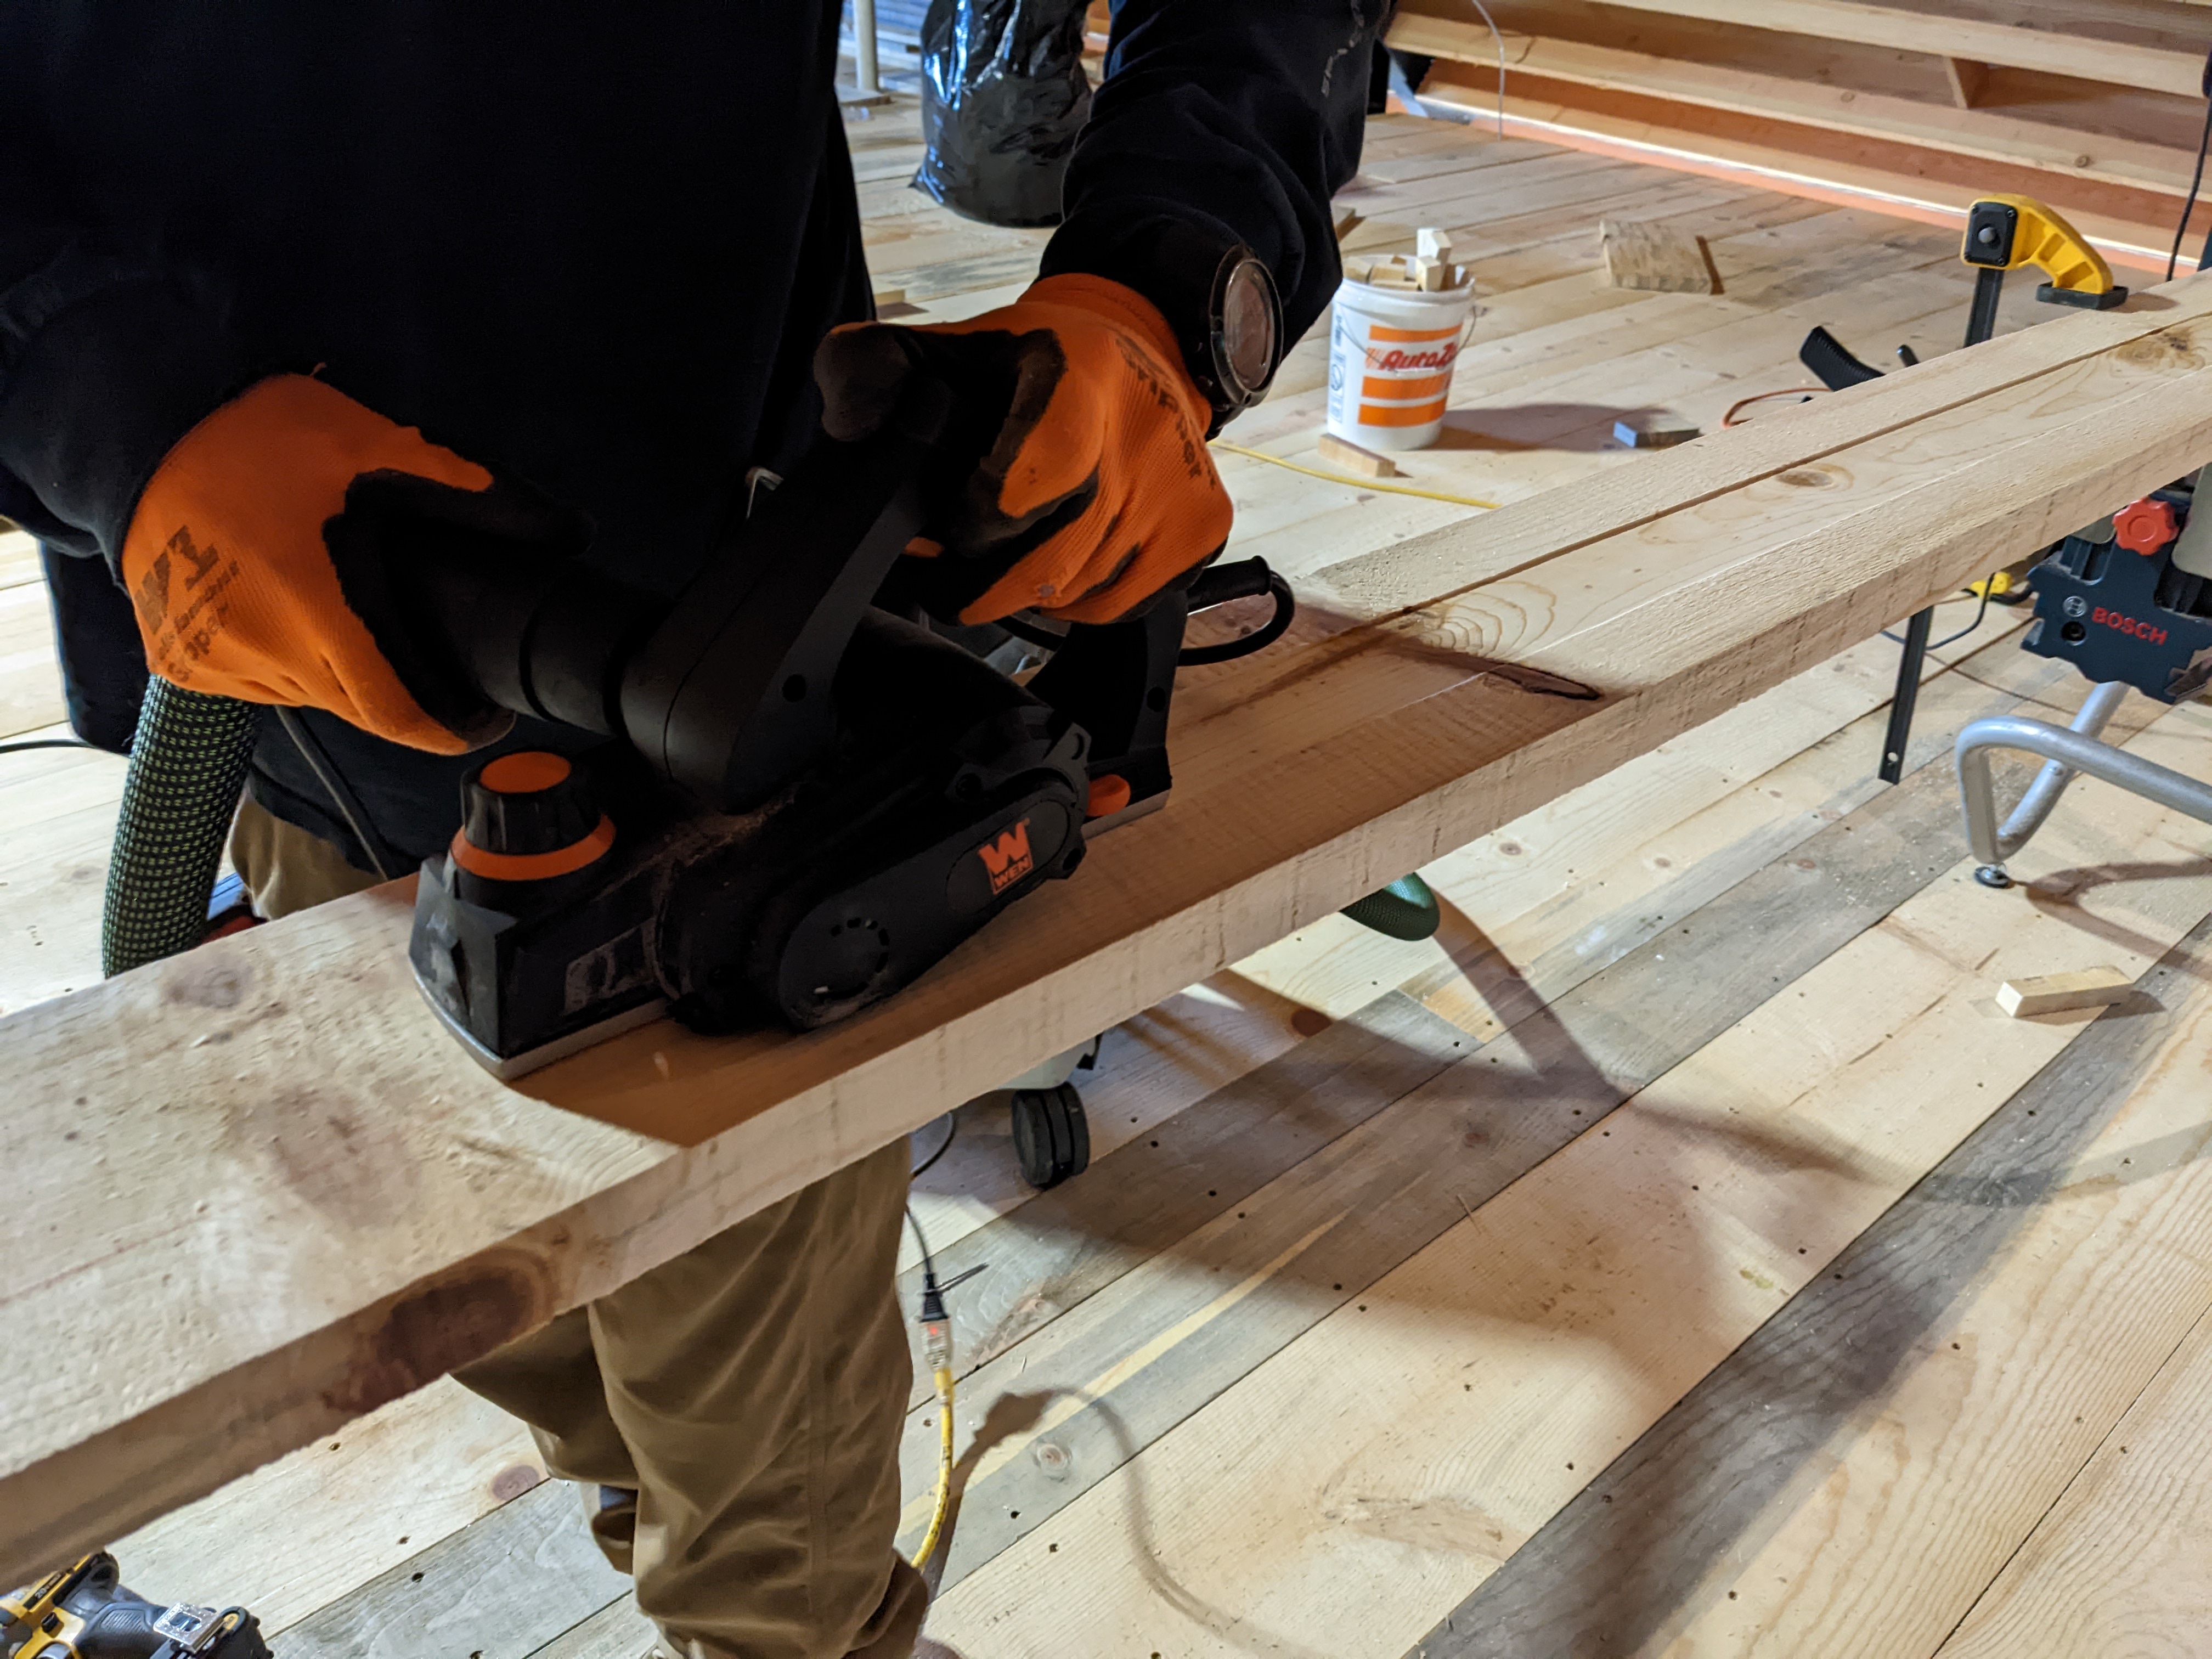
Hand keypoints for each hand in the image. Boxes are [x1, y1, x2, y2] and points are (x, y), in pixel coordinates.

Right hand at [121, 374, 582, 752]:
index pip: (403, 717)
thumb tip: (572, 532)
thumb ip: (482, 496)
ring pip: (310, 698)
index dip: (454, 729)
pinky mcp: (178, 662)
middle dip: (406, 693)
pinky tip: (290, 612)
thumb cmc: (266, 437)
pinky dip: (287, 663)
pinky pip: (257, 684)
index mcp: (323, 611)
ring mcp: (216, 664)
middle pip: (363, 710)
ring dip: (344, 674)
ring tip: (350, 610)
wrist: (138, 428)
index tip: (485, 717)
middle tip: (428, 651)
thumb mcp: (385, 449)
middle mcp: (266, 653)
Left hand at [813, 274, 1229, 625]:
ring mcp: (1181, 487)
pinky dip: (1072, 602)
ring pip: (1077, 594)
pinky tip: (1055, 557)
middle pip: (1052, 560)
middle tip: (947, 564)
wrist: (1133, 345)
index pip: (1044, 473)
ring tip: (1003, 550)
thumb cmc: (1025, 361)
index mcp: (1079, 374)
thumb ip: (867, 373)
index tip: (942, 529)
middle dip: (981, 579)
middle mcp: (1145, 433)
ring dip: (1023, 591)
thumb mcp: (936, 345)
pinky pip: (1117, 607)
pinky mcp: (1202, 529)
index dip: (981, 521)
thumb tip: (855, 431)